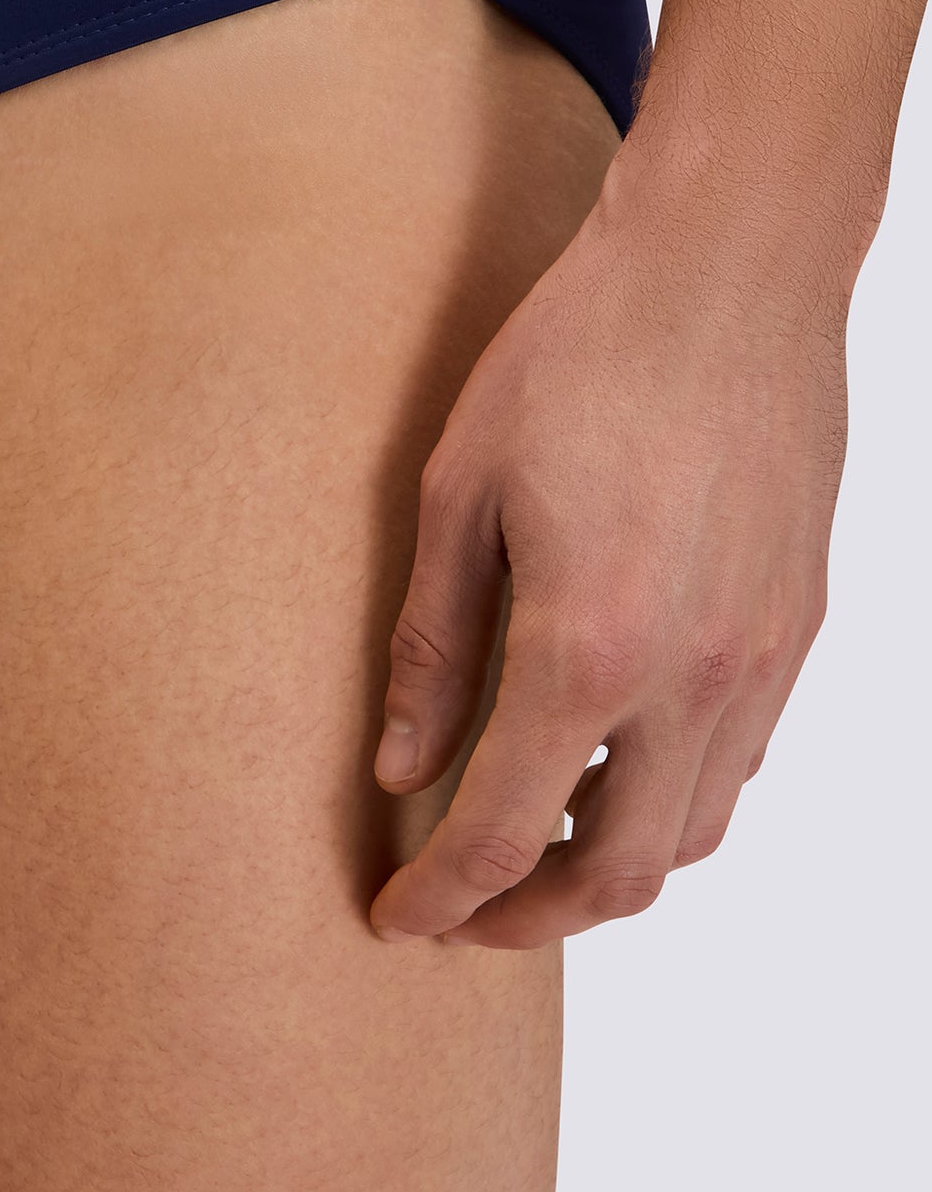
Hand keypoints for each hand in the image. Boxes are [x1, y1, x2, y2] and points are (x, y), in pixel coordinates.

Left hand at [370, 159, 848, 946]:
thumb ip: (431, 646)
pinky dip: (672, 796)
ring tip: (529, 835)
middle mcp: (690, 678)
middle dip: (526, 919)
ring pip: (693, 833)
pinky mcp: (799, 623)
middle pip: (617, 878)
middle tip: (458, 907)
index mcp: (585, 648)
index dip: (440, 901)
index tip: (393, 920)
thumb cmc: (576, 358)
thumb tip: (399, 767)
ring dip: (608, 865)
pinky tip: (612, 753)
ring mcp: (761, 658)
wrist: (725, 272)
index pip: (501, 835)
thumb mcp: (457, 491)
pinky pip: (742, 761)